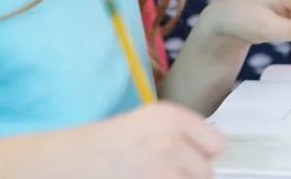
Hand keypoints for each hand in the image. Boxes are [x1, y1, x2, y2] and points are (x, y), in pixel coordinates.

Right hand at [75, 102, 223, 178]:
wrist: (73, 161)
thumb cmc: (112, 142)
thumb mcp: (152, 122)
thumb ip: (186, 134)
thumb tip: (214, 154)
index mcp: (172, 118)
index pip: (217, 144)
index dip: (206, 155)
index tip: (193, 159)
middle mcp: (170, 142)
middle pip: (207, 173)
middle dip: (191, 176)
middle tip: (166, 172)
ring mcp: (160, 171)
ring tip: (154, 176)